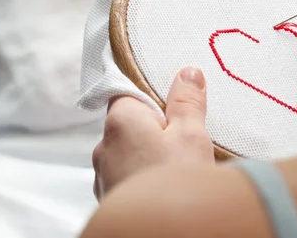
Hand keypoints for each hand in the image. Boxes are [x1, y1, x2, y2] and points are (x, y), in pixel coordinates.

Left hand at [92, 67, 214, 199]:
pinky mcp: (110, 196)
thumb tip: (187, 73)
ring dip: (149, 152)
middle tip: (185, 136)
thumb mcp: (192, 134)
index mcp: (120, 122)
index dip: (153, 95)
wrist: (161, 231)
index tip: (175, 103)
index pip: (128, 92)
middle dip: (156, 126)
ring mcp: (104, 175)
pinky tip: (166, 182)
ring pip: (129, 151)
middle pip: (130, 123)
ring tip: (178, 164)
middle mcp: (104, 146)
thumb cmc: (174, 181)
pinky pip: (127, 174)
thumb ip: (187, 101)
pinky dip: (143, 174)